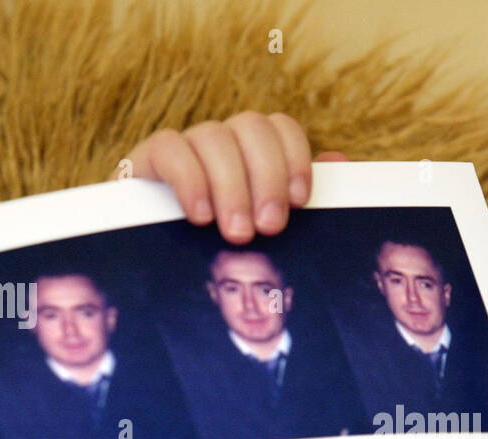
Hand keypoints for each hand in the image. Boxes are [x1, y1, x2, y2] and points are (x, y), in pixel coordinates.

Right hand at [114, 112, 346, 241]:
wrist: (154, 263)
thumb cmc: (221, 245)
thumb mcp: (263, 225)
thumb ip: (296, 196)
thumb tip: (340, 161)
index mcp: (252, 150)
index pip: (280, 126)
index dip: (295, 157)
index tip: (299, 200)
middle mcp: (221, 139)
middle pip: (251, 126)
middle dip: (266, 177)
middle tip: (269, 227)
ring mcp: (185, 145)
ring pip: (213, 137)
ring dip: (231, 186)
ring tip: (237, 232)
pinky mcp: (147, 158)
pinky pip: (170, 148)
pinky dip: (189, 180)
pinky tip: (200, 215)